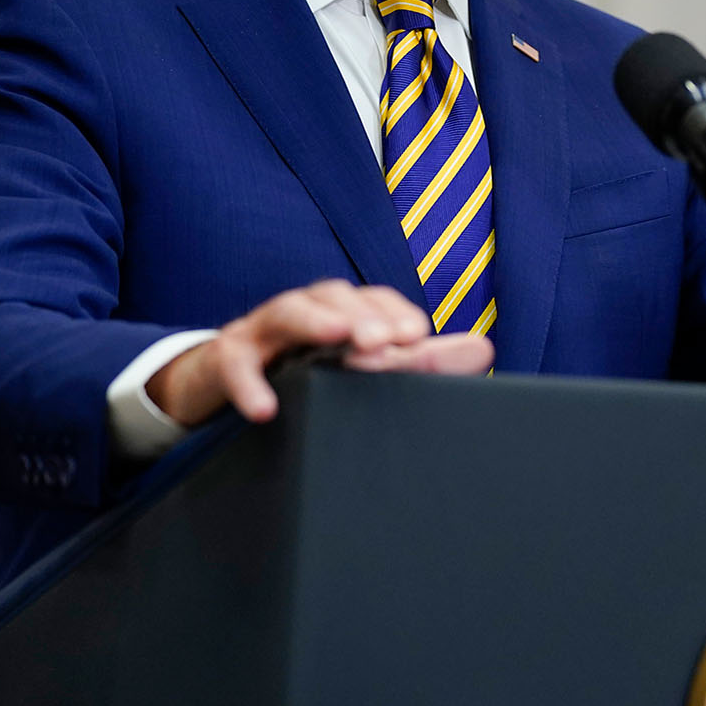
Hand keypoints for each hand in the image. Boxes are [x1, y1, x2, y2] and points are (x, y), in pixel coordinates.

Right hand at [145, 280, 492, 426]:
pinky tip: (266, 410)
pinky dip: (248, 384)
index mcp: (342, 313)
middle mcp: (305, 313)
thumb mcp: (359, 367)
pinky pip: (232, 364)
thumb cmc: (302, 373)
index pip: (373, 300)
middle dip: (361, 313)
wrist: (221, 390)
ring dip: (312, 321)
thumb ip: (419, 363)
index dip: (394, 312)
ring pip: (284, 311)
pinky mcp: (223, 360)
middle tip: (387, 340)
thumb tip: (484, 348)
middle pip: (333, 295)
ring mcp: (261, 332)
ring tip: (338, 339)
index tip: (419, 335)